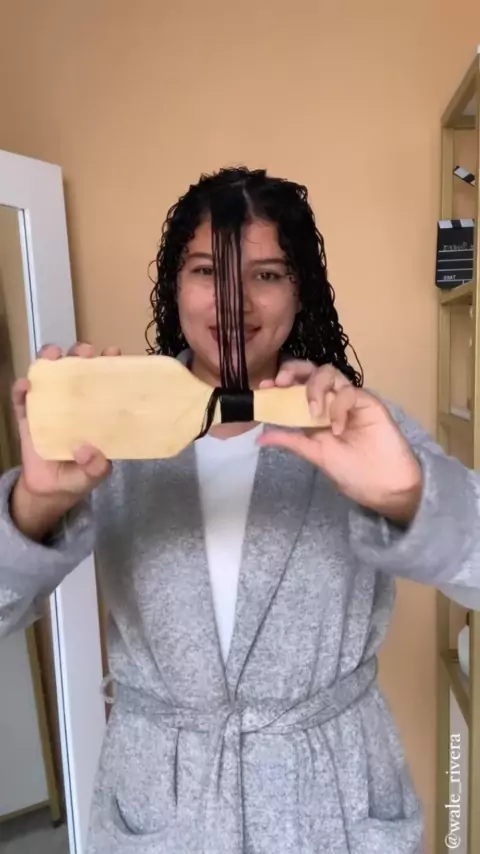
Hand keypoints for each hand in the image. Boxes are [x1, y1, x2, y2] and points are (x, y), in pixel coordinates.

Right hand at [11, 343, 120, 539]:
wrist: (51, 490)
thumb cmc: (80, 474)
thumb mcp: (94, 474)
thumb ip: (96, 466)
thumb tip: (87, 452)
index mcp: (96, 408)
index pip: (104, 379)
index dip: (109, 363)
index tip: (114, 352)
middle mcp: (73, 400)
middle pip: (75, 367)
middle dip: (80, 353)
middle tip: (85, 351)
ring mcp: (49, 405)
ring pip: (47, 375)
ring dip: (49, 360)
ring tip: (53, 356)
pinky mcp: (27, 416)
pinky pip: (21, 399)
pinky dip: (21, 389)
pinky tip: (25, 385)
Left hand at [258, 361, 421, 525]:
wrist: (385, 487)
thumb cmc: (353, 472)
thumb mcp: (316, 455)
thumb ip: (292, 442)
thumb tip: (259, 438)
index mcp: (316, 412)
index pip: (296, 386)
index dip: (281, 381)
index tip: (265, 387)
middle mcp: (332, 401)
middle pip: (312, 370)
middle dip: (293, 371)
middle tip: (283, 384)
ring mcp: (350, 400)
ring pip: (330, 373)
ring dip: (316, 387)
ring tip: (314, 413)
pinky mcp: (368, 402)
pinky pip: (350, 392)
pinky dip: (339, 406)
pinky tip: (338, 428)